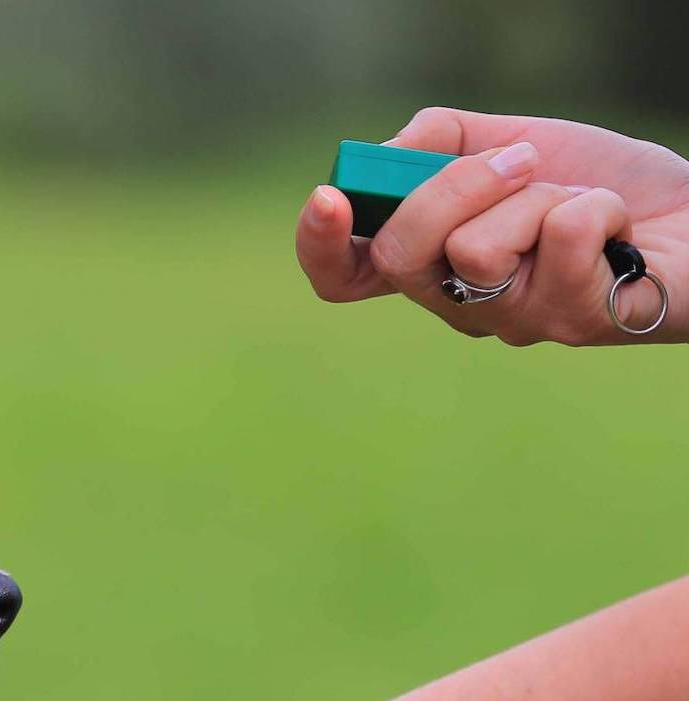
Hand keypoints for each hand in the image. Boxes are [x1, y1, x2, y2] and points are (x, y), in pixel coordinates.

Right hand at [296, 107, 688, 344]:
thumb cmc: (599, 183)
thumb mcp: (510, 140)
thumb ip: (439, 141)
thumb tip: (387, 157)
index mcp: (430, 262)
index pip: (344, 275)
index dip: (320, 247)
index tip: (329, 198)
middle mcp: (457, 303)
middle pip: (399, 257)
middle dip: (453, 187)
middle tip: (516, 161)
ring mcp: (511, 322)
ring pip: (477, 250)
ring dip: (541, 196)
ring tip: (578, 201)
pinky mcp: (572, 323)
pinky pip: (560, 239)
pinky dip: (597, 206)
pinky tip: (617, 227)